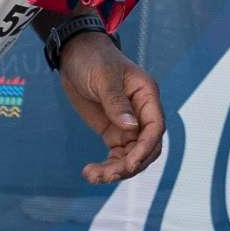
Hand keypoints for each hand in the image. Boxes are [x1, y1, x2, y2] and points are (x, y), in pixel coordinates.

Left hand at [58, 30, 166, 183]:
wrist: (75, 55)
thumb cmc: (93, 59)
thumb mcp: (103, 77)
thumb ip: (116, 101)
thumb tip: (130, 127)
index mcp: (146, 95)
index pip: (155, 127)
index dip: (144, 148)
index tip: (128, 164)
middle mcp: (142, 112)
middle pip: (146, 148)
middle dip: (129, 165)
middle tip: (105, 175)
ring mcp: (129, 124)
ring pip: (131, 156)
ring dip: (115, 170)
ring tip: (91, 176)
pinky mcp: (114, 131)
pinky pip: (117, 155)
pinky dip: (107, 166)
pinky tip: (90, 171)